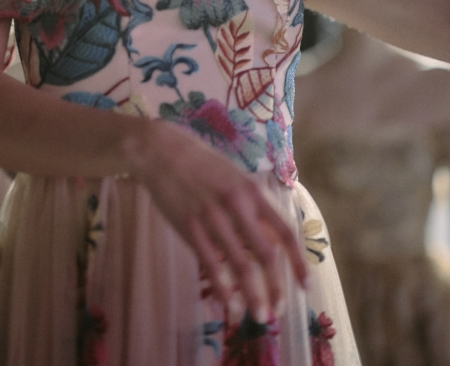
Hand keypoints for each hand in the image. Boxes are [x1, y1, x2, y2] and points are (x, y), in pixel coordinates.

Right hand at [124, 121, 307, 322]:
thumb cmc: (200, 162)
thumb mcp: (234, 176)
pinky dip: (222, 289)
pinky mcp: (189, 227)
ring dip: (252, 296)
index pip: (284, 231)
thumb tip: (269, 236)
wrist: (160, 150)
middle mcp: (237, 205)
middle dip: (276, 287)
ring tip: (259, 317)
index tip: (305, 286)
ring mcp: (212, 217)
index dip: (298, 261)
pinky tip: (229, 305)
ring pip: (240, 265)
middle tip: (279, 311)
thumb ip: (251, 204)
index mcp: (252, 191)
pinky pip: (211, 265)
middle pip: (265, 254)